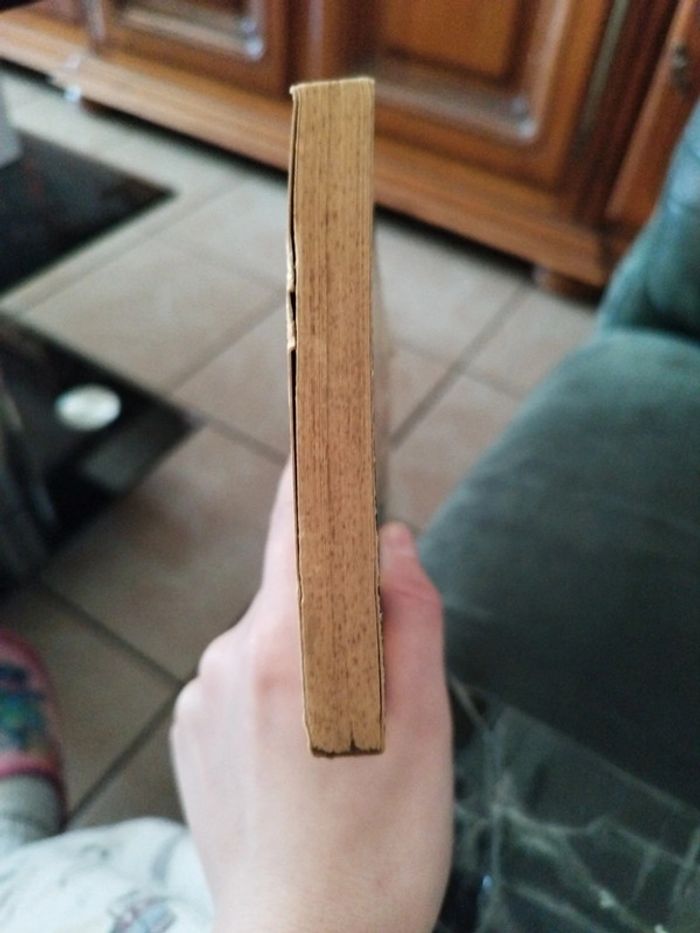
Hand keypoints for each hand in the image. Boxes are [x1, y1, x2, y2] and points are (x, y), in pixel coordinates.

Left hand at [170, 463, 453, 932]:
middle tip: (382, 686)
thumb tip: (392, 546)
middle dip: (341, 609)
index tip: (325, 423)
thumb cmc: (375, 853)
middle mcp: (230, 658)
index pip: (300, 525)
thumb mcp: (424, 728)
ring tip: (342, 743)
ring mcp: (202, 695)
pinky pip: (244, 675)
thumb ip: (409, 617)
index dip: (317, 471)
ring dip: (312, 658)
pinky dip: (278, 692)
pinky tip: (304, 756)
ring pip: (272, 635)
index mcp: (292, 648)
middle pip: (294, 587)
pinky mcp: (190, 729)